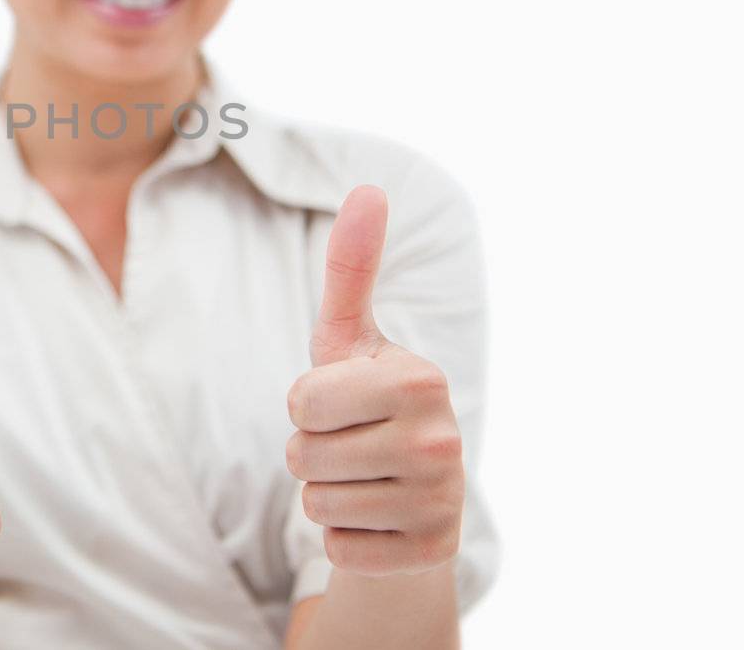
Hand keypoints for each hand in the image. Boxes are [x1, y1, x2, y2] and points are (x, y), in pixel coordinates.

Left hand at [284, 185, 464, 577]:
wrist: (414, 494)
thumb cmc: (368, 402)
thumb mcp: (353, 337)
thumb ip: (353, 267)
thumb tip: (368, 187)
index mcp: (421, 379)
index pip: (302, 403)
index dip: (305, 404)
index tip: (341, 401)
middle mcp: (441, 442)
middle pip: (302, 457)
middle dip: (310, 452)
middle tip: (351, 443)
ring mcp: (441, 504)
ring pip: (315, 506)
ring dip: (325, 495)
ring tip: (364, 478)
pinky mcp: (429, 556)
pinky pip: (337, 550)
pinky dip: (345, 538)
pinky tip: (377, 518)